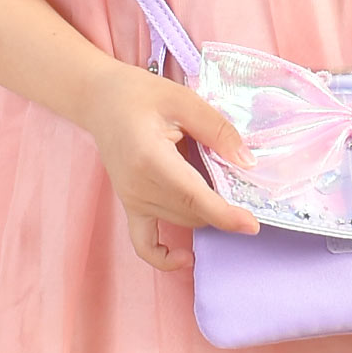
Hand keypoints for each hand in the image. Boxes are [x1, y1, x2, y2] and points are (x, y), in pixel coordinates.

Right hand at [79, 60, 262, 272]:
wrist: (100, 99)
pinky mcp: (129, 205)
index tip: (252, 224)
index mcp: (151, 159)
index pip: (194, 197)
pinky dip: (164, 258)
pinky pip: (144, 243)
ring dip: (207, 215)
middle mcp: (139, 187)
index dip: (225, 215)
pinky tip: (186, 257)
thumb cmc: (140, 94)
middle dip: (224, 208)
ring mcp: (131, 199)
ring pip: (180, 221)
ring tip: (225, 194)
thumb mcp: (184, 100)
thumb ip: (216, 130)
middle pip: (192, 212)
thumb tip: (246, 161)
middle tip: (247, 188)